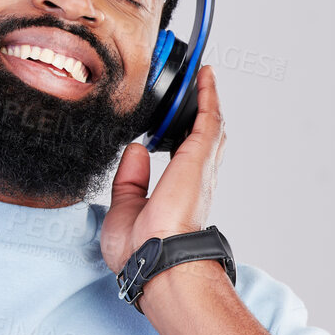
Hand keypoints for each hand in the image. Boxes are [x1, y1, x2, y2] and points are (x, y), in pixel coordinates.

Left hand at [100, 65, 226, 272]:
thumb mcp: (124, 209)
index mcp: (177, 193)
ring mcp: (200, 168)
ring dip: (206, 98)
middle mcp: (195, 179)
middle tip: (196, 89)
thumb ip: (130, 179)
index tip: (174, 121)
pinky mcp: (199, 158)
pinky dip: (208, 95)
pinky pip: (208, 119)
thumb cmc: (139, 249)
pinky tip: (204, 76)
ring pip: (210, 125)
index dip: (182, 136)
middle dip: (200, 112)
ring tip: (202, 75)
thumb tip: (135, 149)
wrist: (156, 260)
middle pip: (203, 138)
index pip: (183, 158)